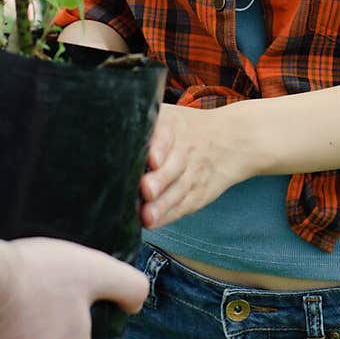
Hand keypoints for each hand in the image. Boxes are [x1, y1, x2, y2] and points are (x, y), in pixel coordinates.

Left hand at [139, 103, 248, 229]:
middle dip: (160, 180)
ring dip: (163, 205)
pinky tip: (153, 222)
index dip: (160, 147)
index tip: (152, 159)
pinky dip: (168, 215)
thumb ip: (144, 127)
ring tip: (147, 216)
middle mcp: (187, 149)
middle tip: (146, 190)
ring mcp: (196, 172)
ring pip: (180, 190)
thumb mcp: (168, 116)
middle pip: (174, 166)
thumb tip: (108, 138)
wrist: (230, 140)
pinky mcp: (200, 192)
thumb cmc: (184, 130)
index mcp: (175, 125)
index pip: (167, 135)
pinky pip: (185, 205)